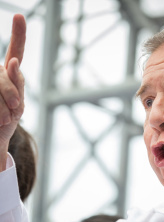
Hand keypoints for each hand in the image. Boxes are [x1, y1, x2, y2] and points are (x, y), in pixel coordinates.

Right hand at [0, 14, 25, 170]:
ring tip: (2, 119)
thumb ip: (16, 84)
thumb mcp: (17, 105)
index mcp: (9, 74)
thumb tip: (12, 61)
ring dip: (2, 106)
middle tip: (14, 111)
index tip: (20, 17)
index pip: (16, 52)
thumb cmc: (6, 121)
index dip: (18, 35)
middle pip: (4, 73)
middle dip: (9, 94)